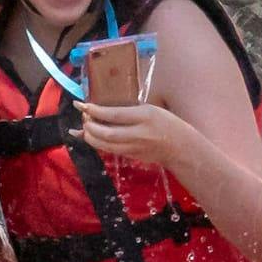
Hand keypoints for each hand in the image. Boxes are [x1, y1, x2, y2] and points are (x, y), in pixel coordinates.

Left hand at [76, 91, 204, 181]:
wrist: (181, 147)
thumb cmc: (167, 123)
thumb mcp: (152, 109)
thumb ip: (129, 111)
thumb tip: (102, 110)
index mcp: (145, 116)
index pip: (114, 115)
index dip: (95, 111)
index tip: (81, 105)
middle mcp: (138, 134)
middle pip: (106, 133)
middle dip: (89, 126)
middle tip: (83, 117)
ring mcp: (134, 148)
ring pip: (104, 145)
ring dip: (89, 137)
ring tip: (83, 128)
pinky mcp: (131, 156)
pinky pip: (109, 150)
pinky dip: (96, 143)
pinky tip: (87, 137)